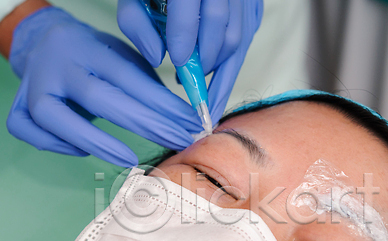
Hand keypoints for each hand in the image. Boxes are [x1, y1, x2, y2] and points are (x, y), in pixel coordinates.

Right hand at [7, 7, 200, 166]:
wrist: (43, 42)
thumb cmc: (94, 56)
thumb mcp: (122, 56)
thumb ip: (146, 82)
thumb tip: (181, 116)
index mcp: (87, 46)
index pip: (128, 77)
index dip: (162, 103)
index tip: (190, 122)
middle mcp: (57, 64)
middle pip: (98, 97)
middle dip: (144, 124)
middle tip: (177, 141)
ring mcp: (32, 86)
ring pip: (53, 117)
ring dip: (94, 141)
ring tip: (130, 160)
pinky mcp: (17, 106)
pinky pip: (28, 130)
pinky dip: (55, 145)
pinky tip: (83, 151)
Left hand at [118, 0, 263, 122]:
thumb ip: (136, 24)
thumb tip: (157, 59)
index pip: (191, 14)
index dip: (184, 44)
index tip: (177, 66)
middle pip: (222, 29)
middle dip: (205, 63)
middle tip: (191, 86)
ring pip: (237, 37)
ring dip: (218, 65)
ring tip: (198, 82)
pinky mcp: (251, 6)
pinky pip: (245, 36)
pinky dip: (227, 58)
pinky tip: (210, 70)